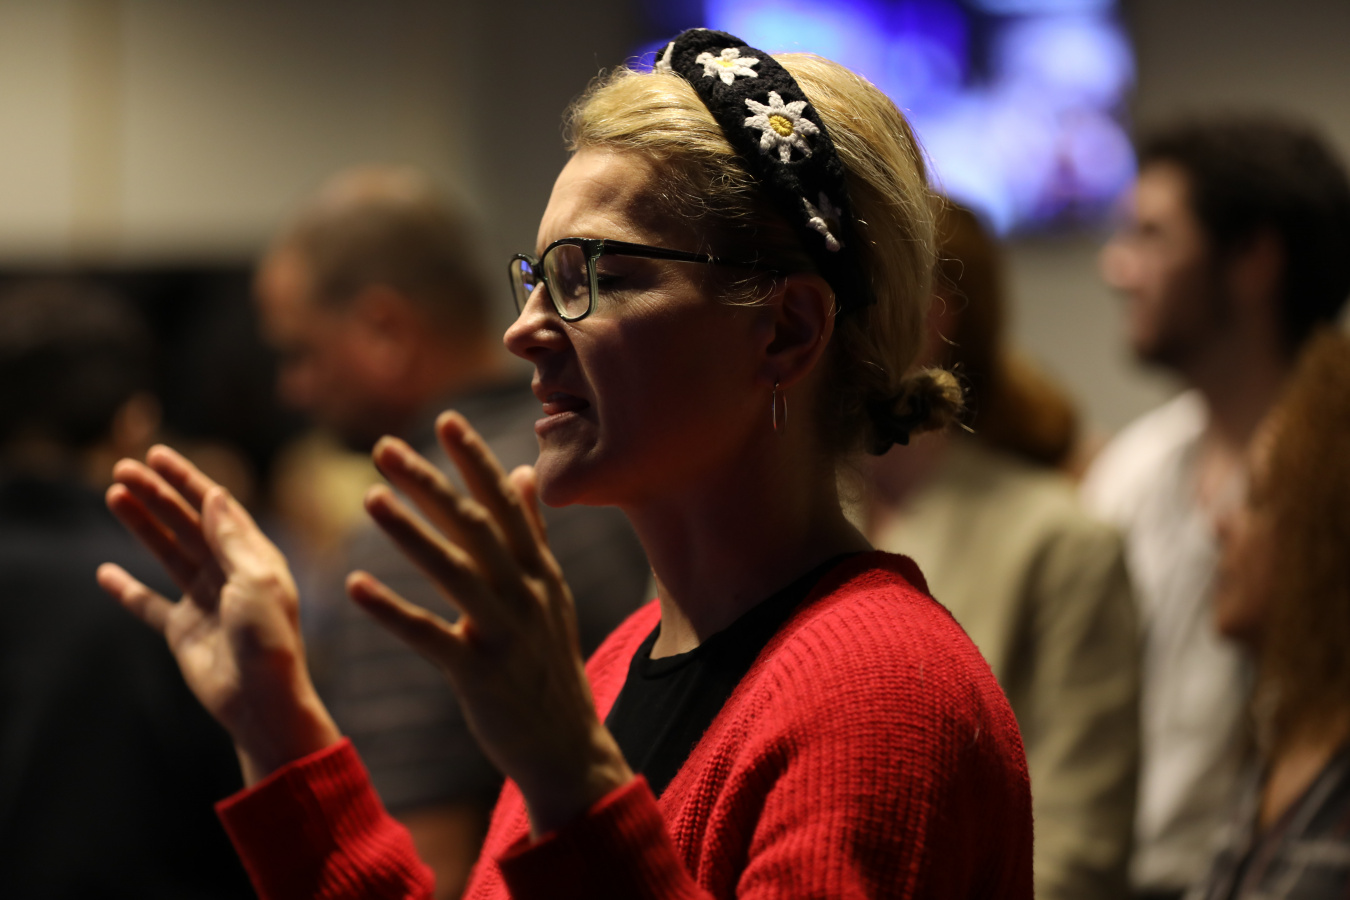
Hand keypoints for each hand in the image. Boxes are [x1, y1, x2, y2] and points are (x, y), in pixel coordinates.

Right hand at [98, 445, 340, 784]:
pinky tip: (105, 572)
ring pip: (167, 553)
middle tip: (122, 468)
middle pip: (186, 525)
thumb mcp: (256, 580)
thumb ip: (232, 539)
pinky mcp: (184, 631)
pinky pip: (150, 605)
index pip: (217, 509)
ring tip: (113, 495)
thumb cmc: (268, 640)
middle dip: (157, 496)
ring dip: (141, 526)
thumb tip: (215, 494)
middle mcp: (229, 574)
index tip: (158, 455)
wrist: (261, 702)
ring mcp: (205, 601)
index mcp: (254, 558)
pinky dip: (128, 590)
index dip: (188, 480)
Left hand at [348, 411, 632, 834]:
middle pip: (475, 525)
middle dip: (430, 482)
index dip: (475, 460)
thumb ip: (533, 533)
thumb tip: (525, 472)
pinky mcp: (480, 675)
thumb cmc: (549, 666)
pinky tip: (355, 585)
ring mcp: (505, 633)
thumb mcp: (551, 593)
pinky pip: (431, 635)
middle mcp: (526, 593)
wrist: (567, 745)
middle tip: (384, 447)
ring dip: (410, 532)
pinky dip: (392, 609)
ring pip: (454, 571)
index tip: (446, 419)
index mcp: (539, 571)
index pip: (506, 502)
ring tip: (370, 497)